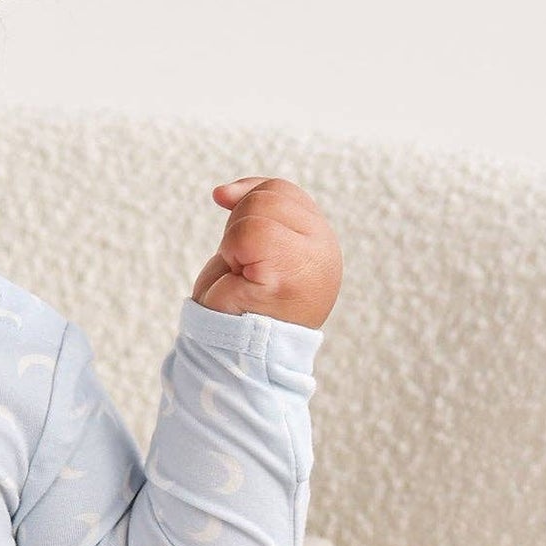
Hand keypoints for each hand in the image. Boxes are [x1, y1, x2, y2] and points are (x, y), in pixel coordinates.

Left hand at [191, 177, 340, 329]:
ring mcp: (311, 263)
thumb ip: (251, 213)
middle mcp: (324, 250)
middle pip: (268, 197)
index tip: (237, 242)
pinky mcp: (288, 275)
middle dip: (238, 226)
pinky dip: (231, 258)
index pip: (281, 191)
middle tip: (243, 267)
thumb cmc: (242, 303)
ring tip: (244, 277)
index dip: (247, 201)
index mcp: (319, 240)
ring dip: (232, 246)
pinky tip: (241, 284)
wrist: (236, 354)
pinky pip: (248, 236)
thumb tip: (221, 192)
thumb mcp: (251, 247)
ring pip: (257, 213)